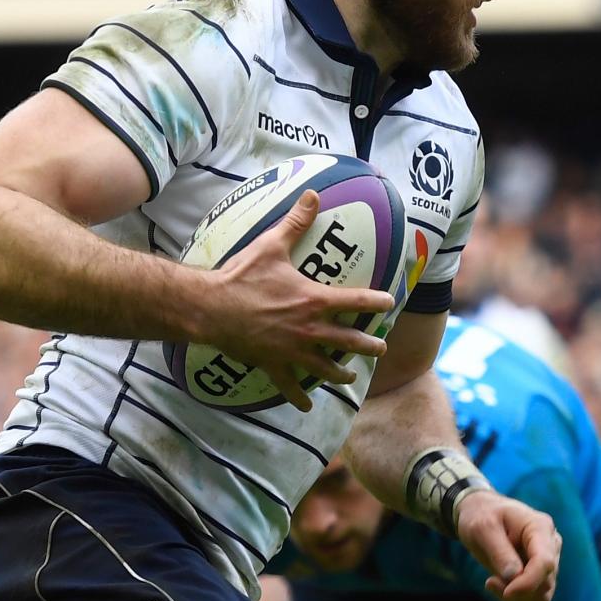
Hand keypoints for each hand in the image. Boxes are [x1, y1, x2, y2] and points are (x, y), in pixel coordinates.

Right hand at [188, 191, 397, 413]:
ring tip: (351, 376)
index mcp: (313, 300)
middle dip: (368, 346)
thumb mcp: (271, 245)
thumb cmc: (242, 276)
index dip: (376, 301)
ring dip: (341, 373)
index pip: (355, 301)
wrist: (210, 308)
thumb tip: (312, 194)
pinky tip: (309, 406)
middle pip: (348, 341)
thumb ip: (296, 222)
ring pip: (325, 368)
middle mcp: (309, 329)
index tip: (389, 303)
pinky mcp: (272, 364)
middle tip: (381, 348)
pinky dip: (300, 398)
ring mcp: (292, 350)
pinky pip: (290, 386)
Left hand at [456, 490, 558, 600]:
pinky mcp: (542, 574)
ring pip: (543, 596)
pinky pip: (537, 600)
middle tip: (489, 582)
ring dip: (517, 600)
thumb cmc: (481, 516)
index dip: (528, 583)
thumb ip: (499, 552)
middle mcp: (551, 544)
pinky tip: (500, 589)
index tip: (506, 594)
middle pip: (545, 583)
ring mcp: (549, 560)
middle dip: (516, 591)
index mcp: (540, 527)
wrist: (482, 513)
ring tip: (493, 583)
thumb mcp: (483, 528)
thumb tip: (514, 577)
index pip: (545, 562)